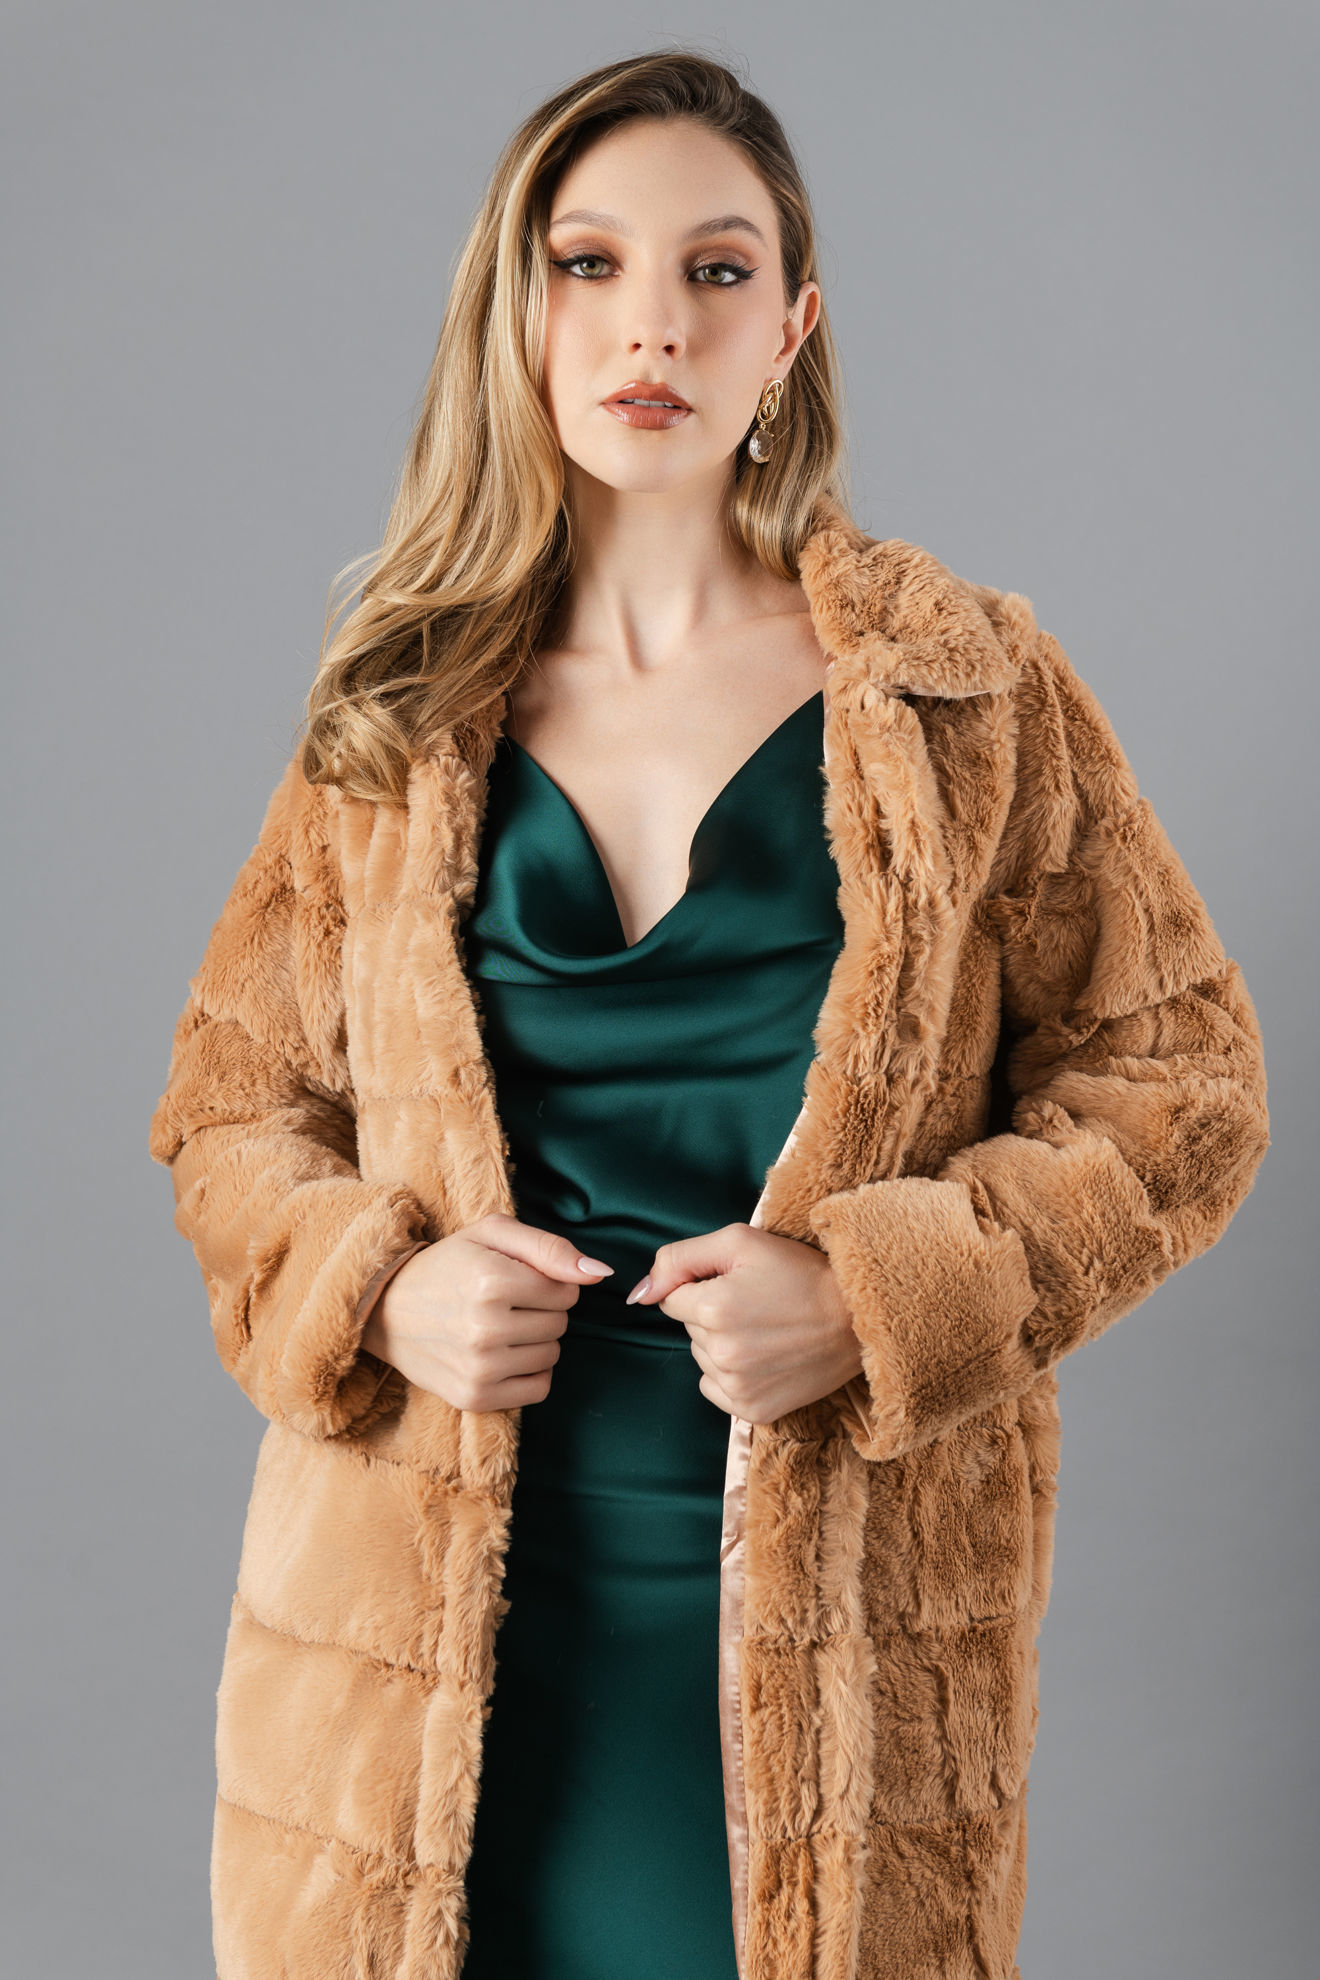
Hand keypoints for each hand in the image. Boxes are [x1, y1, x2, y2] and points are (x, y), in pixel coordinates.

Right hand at [360, 1213, 613, 1412]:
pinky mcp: (474, 1397)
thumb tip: (601, 1274)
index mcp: (491, 1281)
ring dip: (536, 1341)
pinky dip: (529, 1373)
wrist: (386, 1310)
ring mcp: (479, 1367)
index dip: (549, 1281)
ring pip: (552, 1356)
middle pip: (561, 1324)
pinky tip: (502, 1355)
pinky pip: (538, 1389)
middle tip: (505, 1302)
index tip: (519, 1278)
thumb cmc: (447, 1265)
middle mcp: (485, 1327)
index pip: (568, 1291)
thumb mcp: (492, 1234)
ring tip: (499, 1326)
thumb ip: (551, 1247)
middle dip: (543, 1310)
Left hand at [625, 1222, 864, 1422]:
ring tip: (765, 1330)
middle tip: (757, 1304)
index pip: (672, 1297)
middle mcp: (720, 1352)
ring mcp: (737, 1386)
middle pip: (688, 1329)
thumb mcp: (741, 1241)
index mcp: (712, 1308)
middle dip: (711, 1314)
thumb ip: (680, 1258)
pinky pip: (715, 1389)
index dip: (701, 1285)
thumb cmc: (800, 1273)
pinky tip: (763, 1358)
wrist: (856, 1318)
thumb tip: (640, 1291)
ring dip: (721, 1344)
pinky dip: (730, 1375)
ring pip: (702, 1358)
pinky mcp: (753, 1410)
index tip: (736, 1283)